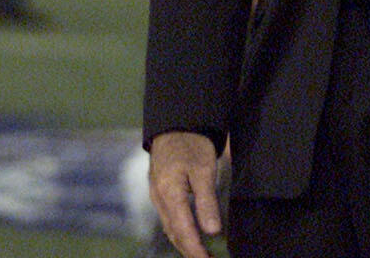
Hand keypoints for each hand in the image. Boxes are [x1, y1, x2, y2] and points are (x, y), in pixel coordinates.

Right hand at [148, 131, 221, 257]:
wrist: (175, 124)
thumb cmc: (191, 144)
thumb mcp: (204, 170)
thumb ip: (207, 201)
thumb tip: (212, 232)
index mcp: (169, 192)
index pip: (183, 230)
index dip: (195, 250)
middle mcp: (159, 198)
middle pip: (174, 233)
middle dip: (190, 251)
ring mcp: (157, 196)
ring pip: (170, 228)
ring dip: (185, 244)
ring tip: (203, 254)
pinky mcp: (160, 193)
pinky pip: (169, 219)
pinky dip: (181, 232)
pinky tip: (192, 237)